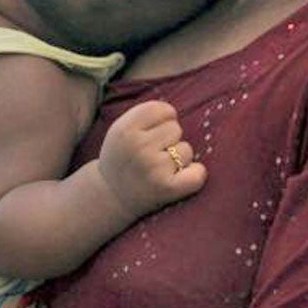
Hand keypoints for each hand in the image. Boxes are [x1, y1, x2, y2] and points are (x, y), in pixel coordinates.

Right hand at [97, 100, 206, 220]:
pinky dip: (195, 174)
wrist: (110, 197)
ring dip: (178, 159)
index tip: (152, 133)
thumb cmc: (122, 158)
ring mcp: (153, 167)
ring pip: (187, 150)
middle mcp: (137, 146)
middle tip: (151, 155)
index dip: (164, 120)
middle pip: (176, 128)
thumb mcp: (121, 129)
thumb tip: (175, 112)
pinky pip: (198, 173)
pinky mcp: (166, 188)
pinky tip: (181, 178)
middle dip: (168, 140)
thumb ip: (146, 113)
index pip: (164, 109)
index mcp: (125, 129)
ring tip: (158, 169)